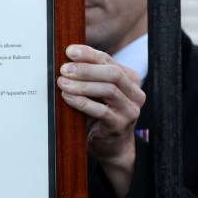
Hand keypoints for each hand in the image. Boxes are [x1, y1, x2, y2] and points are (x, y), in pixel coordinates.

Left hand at [57, 45, 144, 197]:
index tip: (69, 51)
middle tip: (64, 69)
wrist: (111, 146)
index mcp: (130, 79)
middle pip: (112, 73)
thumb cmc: (101, 114)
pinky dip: (82, 102)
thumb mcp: (98, 92)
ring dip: (83, 85)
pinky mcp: (120, 125)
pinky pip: (101, 110)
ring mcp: (130, 110)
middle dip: (86, 69)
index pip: (109, 60)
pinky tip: (68, 97)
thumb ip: (90, 75)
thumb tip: (67, 59)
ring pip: (108, 90)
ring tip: (63, 83)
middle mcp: (135, 93)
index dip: (88, 54)